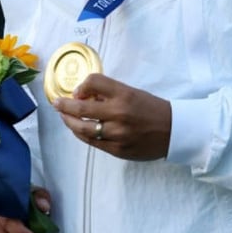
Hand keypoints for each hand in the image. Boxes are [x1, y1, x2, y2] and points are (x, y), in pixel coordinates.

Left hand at [52, 73, 170, 159]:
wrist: (175, 131)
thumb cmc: (151, 108)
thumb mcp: (131, 92)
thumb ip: (108, 93)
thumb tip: (82, 96)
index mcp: (124, 94)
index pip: (93, 82)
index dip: (81, 86)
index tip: (77, 91)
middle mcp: (119, 113)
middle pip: (81, 108)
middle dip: (64, 105)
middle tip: (57, 103)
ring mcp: (118, 134)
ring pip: (82, 129)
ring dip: (69, 121)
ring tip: (64, 117)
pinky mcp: (118, 150)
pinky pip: (92, 143)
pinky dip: (81, 135)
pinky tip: (77, 129)